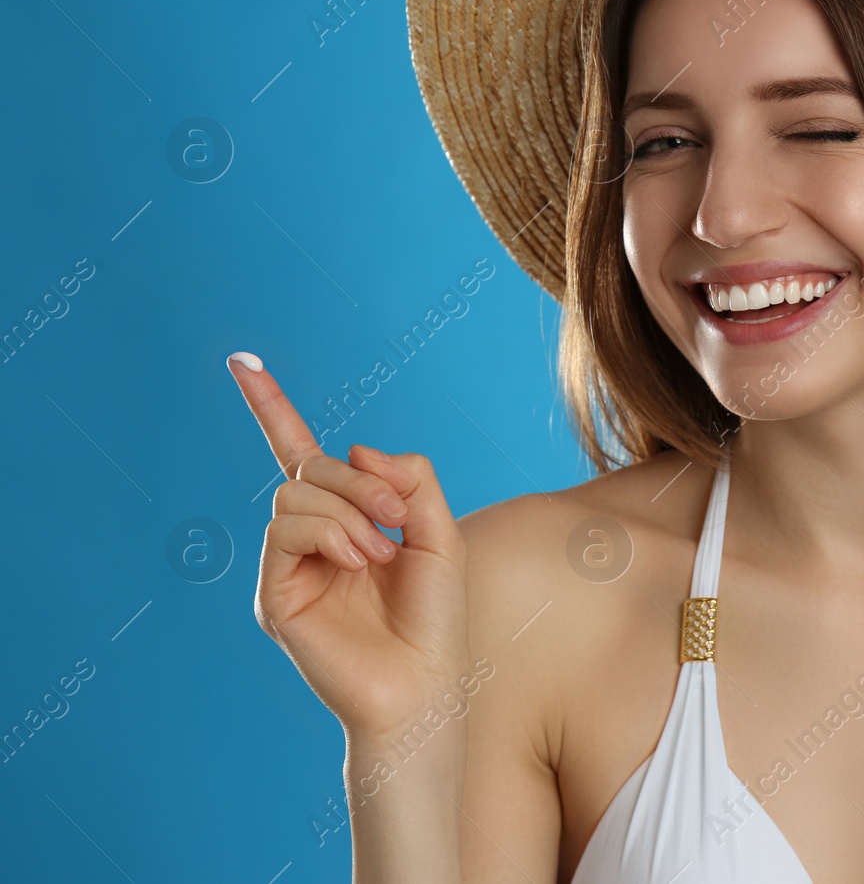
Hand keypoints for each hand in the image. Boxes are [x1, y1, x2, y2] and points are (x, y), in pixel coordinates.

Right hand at [228, 352, 469, 741]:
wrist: (424, 683)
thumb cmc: (436, 616)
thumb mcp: (439, 531)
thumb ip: (408, 478)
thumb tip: (353, 448)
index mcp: (345, 518)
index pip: (299, 451)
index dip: (271, 406)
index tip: (242, 361)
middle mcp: (309, 537)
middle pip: (311, 467)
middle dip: (360, 482)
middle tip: (399, 520)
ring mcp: (287, 564)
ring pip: (297, 493)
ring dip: (350, 511)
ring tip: (381, 553)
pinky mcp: (274, 593)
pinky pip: (286, 529)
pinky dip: (330, 533)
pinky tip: (359, 560)